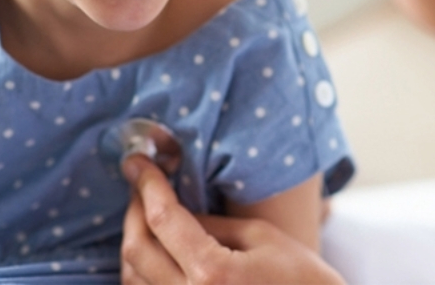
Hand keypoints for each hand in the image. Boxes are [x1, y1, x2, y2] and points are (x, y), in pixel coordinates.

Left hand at [121, 154, 344, 284]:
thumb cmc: (302, 281)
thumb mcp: (260, 236)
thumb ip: (210, 222)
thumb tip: (174, 208)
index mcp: (212, 274)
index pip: (162, 218)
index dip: (147, 183)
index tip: (137, 161)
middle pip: (137, 248)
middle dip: (133, 209)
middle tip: (141, 184)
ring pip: (133, 277)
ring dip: (134, 239)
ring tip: (146, 212)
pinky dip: (143, 268)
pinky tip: (156, 248)